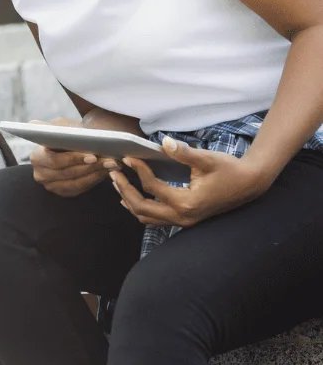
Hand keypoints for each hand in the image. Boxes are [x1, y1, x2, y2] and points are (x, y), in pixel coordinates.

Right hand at [28, 118, 120, 196]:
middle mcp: (39, 173)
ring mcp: (50, 185)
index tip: (93, 156)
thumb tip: (40, 127)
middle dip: (91, 166)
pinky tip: (108, 171)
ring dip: (97, 173)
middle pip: (68, 173)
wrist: (72, 145)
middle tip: (111, 160)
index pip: (55, 160)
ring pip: (76, 182)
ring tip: (113, 164)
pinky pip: (80, 188)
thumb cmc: (67, 134)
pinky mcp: (62, 191)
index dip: (74, 159)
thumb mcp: (61, 127)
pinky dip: (95, 179)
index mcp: (36, 156)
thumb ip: (55, 128)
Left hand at [112, 140, 272, 228]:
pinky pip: (156, 220)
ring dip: (130, 202)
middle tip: (114, 174)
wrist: (250, 183)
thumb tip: (163, 142)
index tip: (128, 158)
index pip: (152, 188)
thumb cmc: (230, 169)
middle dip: (125, 190)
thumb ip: (183, 153)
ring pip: (147, 217)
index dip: (138, 171)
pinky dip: (141, 209)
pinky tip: (131, 199)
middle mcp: (182, 217)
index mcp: (186, 202)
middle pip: (142, 208)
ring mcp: (183, 222)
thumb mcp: (207, 159)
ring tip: (118, 184)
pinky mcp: (185, 220)